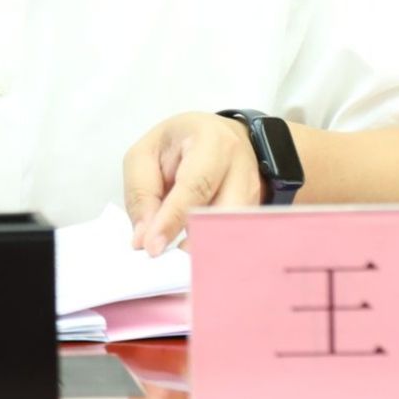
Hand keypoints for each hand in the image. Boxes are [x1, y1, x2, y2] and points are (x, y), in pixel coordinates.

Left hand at [123, 112, 262, 255]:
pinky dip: (215, 253)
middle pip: (225, 214)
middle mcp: (242, 166)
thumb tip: (144, 238)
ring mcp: (255, 192)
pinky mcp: (257, 215)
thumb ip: (141, 194)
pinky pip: (237, 240)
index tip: (153, 247)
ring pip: (235, 233)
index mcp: (212, 141)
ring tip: (179, 260)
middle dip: (195, 242)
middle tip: (166, 260)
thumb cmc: (180, 144)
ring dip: (206, 251)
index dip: (173, 219)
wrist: (218, 138)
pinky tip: (196, 258)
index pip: (195, 186)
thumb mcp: (146, 154)